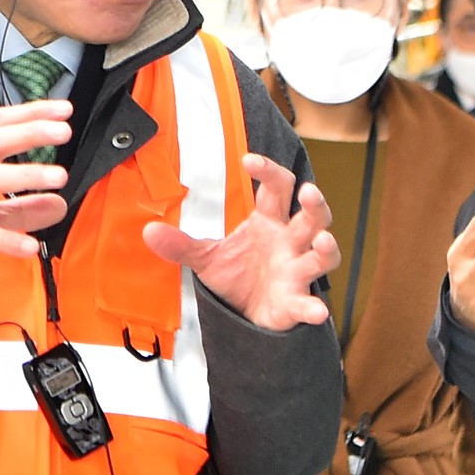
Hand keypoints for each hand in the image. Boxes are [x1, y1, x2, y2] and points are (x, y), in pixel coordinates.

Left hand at [144, 154, 340, 329]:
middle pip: (312, 216)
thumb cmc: (237, 275)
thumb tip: (148, 231)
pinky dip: (313, 308)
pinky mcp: (296, 301)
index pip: (277, 188)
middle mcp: (289, 241)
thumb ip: (182, 245)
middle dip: (315, 203)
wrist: (245, 314)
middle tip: (309, 193)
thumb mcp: (207, 257)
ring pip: (322, 255)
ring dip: (326, 247)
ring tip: (322, 241)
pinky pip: (308, 303)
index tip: (249, 160)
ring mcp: (297, 270)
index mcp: (269, 221)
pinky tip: (315, 310)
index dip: (269, 171)